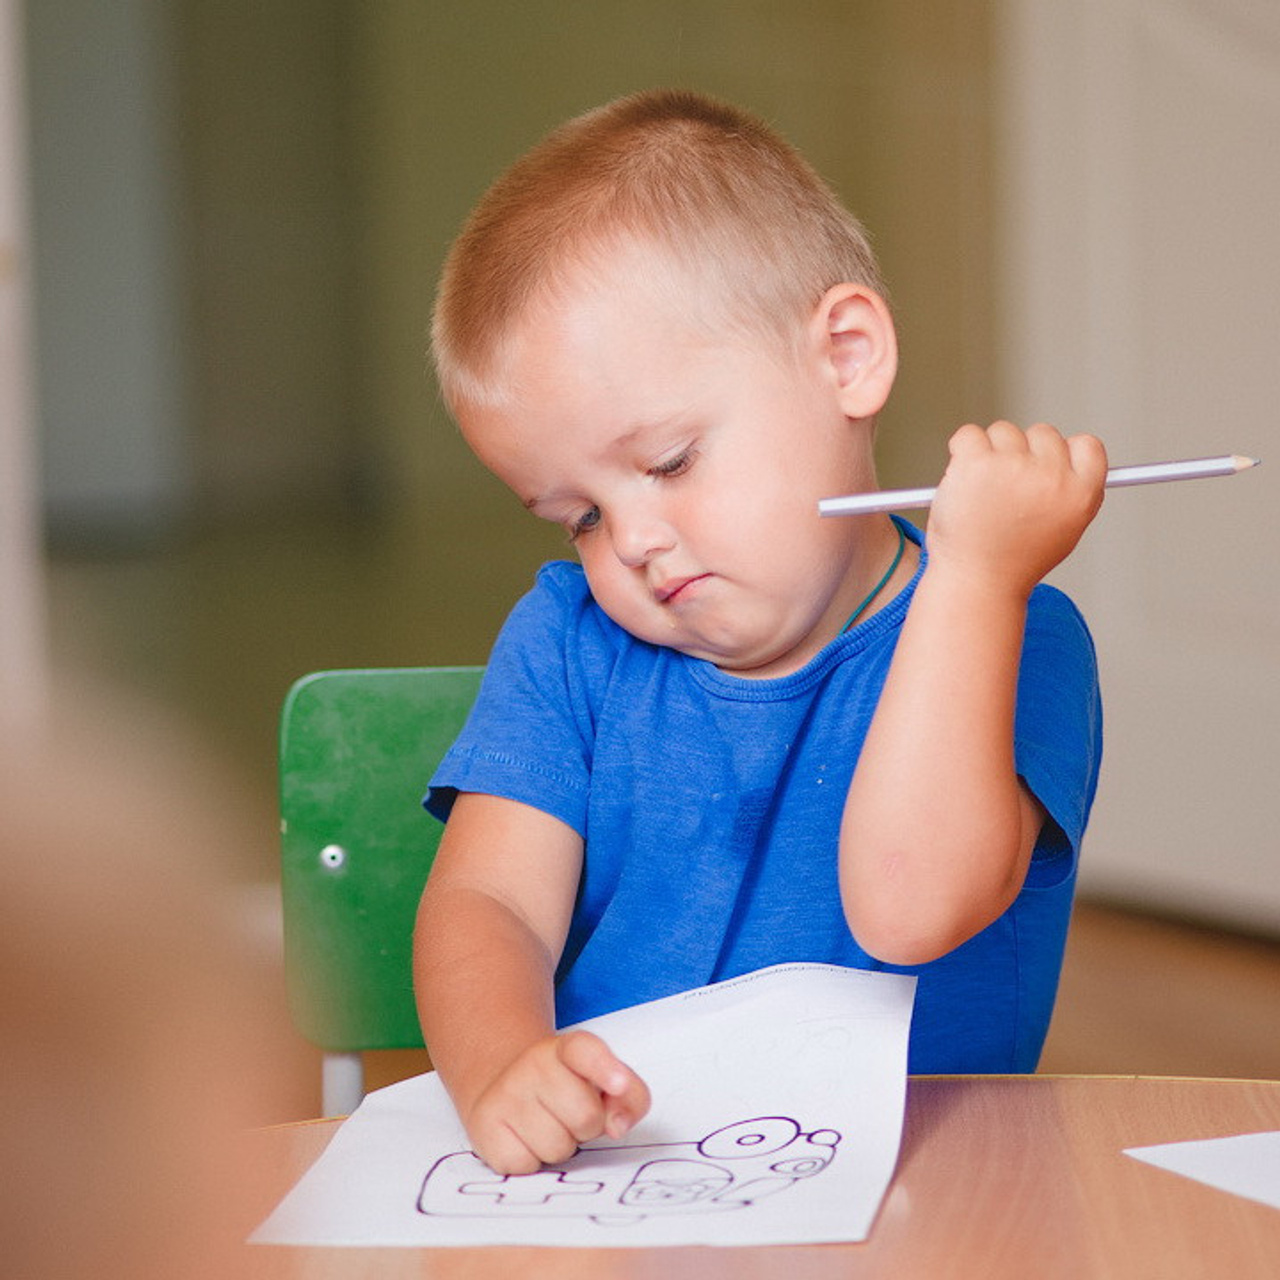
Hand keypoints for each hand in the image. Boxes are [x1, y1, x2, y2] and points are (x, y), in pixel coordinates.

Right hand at [460, 1030, 650, 1174]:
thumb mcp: (602, 1080)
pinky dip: (531, 1161)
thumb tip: (618, 1126)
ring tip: (548, 1126)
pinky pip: (526, 1165)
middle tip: (572, 1116)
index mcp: (568, 1048)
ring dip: (560, 1146)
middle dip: (588, 1127)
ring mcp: (506, 1093)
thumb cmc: (564, 1089)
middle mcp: (534, 1063)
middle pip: (585, 1116)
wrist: (501, 1084)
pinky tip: (525, 1139)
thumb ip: (630, 1097)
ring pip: (556, 1147)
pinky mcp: (484, 1127)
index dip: (605, 1068)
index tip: (618, 1085)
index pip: (585, 1050)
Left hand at [926, 421, 1106, 596]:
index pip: (1087, 445)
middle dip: (1022, 454)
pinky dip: (961, 450)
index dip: (1064, 452)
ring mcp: (1014, 467)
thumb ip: (1071, 492)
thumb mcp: (1063, 530)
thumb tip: (1072, 456)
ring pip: (1003, 432)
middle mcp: (1052, 476)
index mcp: (1081, 493)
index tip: (1044, 466)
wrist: (977, 582)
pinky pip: (969, 434)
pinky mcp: (977, 464)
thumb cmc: (1013, 561)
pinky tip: (962, 481)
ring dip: (989, 453)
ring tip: (982, 494)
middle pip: (1042, 433)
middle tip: (1005, 492)